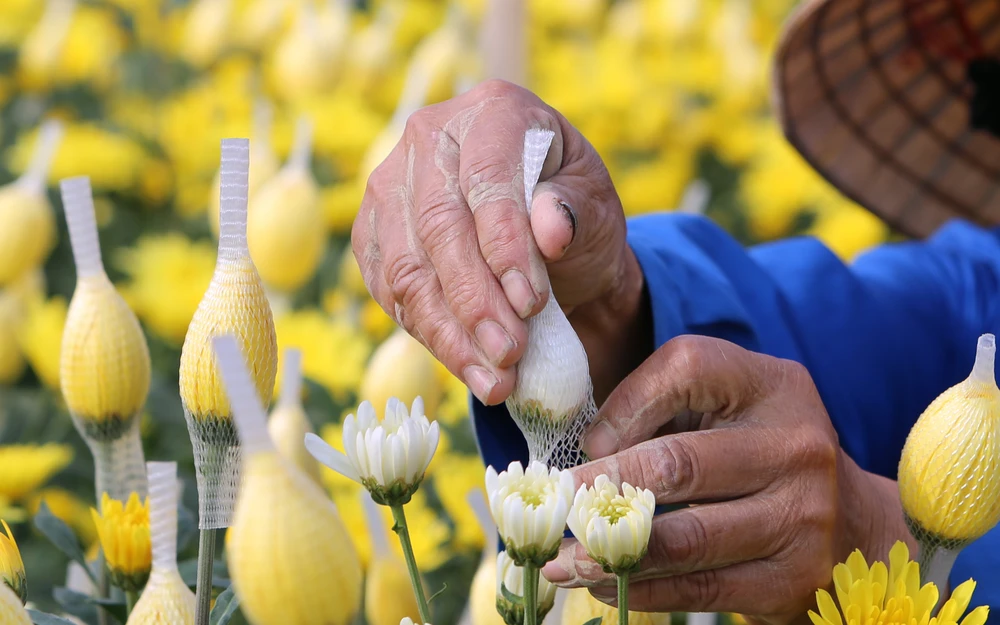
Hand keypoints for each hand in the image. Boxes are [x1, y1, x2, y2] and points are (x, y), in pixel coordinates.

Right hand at [353, 79, 649, 405]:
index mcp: (493, 111)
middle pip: (438, 226)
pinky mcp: (373, 234)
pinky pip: (388, 291)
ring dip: (449, 332)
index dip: (505, 245)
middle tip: (510, 354)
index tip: (531, 303)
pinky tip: (467, 367)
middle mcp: (430, 138)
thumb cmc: (574, 213)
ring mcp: (391, 185)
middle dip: (475, 301)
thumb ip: (575, 211)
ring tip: (493, 380)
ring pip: (405, 267)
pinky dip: (428, 336)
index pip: (487, 177)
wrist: (545, 239)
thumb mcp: (595, 206)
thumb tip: (551, 228)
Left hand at [541, 335, 914, 622]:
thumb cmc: (760, 454)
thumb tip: (590, 452)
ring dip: (609, 552)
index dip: (626, 403)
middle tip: (553, 503)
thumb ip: (662, 408)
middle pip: (678, 462)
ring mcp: (801, 517)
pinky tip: (602, 585)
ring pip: (684, 538)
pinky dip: (640, 588)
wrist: (854, 528)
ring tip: (560, 558)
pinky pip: (699, 587)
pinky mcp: (792, 579)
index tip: (587, 443)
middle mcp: (796, 446)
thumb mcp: (727, 408)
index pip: (688, 368)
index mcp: (774, 385)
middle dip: (601, 487)